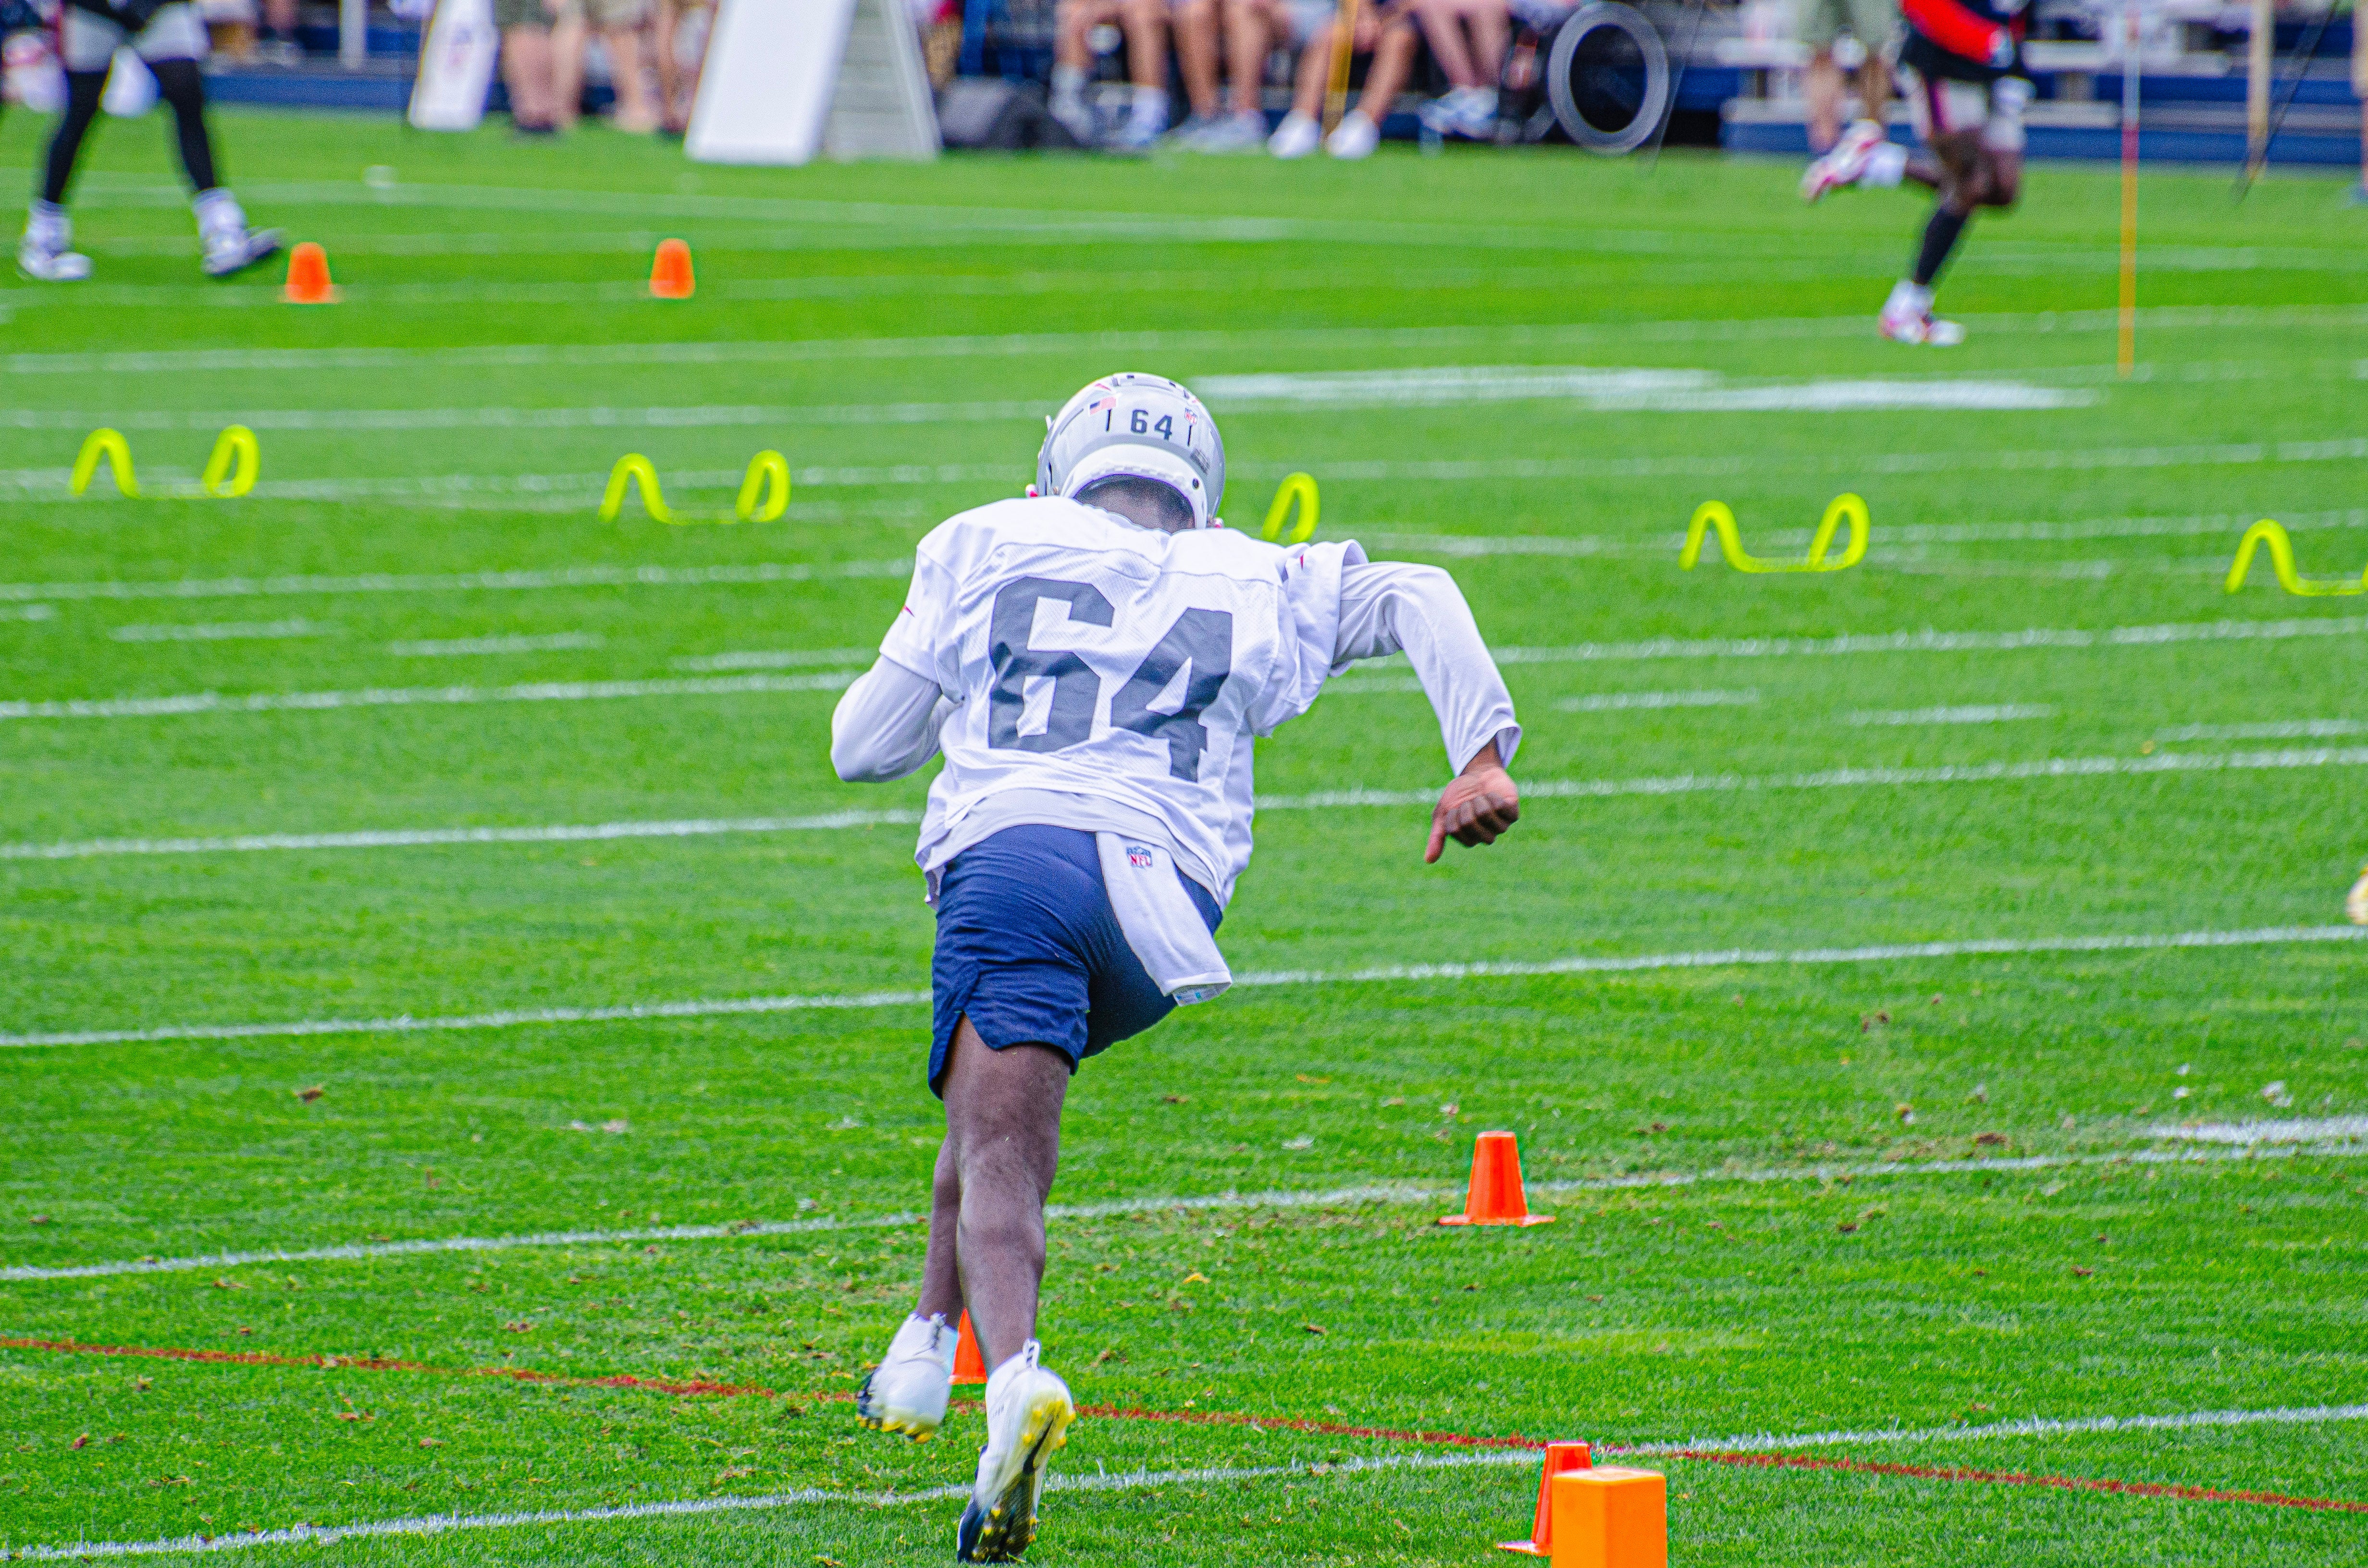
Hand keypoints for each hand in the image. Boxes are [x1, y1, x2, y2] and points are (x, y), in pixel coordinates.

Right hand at [1425, 741, 1518, 863]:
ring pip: (1485, 814)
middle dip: (1465, 805)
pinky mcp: (1512, 815)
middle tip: (1469, 800)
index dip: (1453, 813)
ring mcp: (1500, 827)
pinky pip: (1500, 807)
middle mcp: (1485, 836)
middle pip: (1469, 822)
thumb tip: (1428, 861)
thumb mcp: (1443, 813)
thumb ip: (1437, 836)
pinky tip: (1493, 795)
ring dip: (1479, 799)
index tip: (1455, 807)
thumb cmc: (1460, 795)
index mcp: (1468, 838)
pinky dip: (1492, 796)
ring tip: (1482, 797)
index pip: (1455, 829)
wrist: (1479, 775)